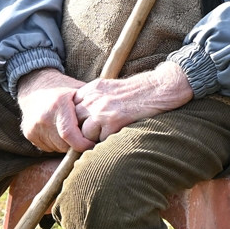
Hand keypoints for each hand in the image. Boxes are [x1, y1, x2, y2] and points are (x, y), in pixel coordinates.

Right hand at [16, 68, 96, 152]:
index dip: (83, 143)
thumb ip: (92, 104)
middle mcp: (44, 117)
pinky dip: (56, 144)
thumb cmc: (64, 89)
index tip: (93, 144)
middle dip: (77, 145)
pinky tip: (59, 131)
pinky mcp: (29, 133)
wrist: (35, 86)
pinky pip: (47, 147)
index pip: (70, 134)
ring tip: (72, 132)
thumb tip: (109, 120)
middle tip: (86, 139)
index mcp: (59, 104)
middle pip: (64, 144)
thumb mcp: (79, 91)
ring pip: (56, 148)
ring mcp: (34, 126)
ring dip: (67, 145)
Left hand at [73, 62, 193, 142]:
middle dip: (80, 132)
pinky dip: (108, 141)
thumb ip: (94, 98)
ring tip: (106, 137)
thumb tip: (81, 118)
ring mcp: (102, 111)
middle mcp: (93, 99)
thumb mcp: (110, 87)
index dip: (76, 120)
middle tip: (89, 138)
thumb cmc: (137, 90)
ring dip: (94, 139)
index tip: (82, 127)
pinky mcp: (113, 122)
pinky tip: (118, 135)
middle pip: (74, 122)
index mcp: (91, 89)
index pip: (70, 109)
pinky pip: (101, 140)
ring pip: (85, 134)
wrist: (159, 88)